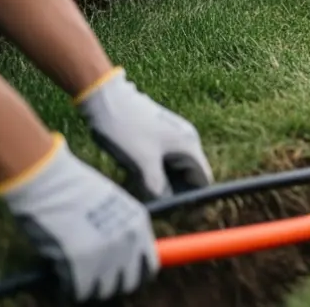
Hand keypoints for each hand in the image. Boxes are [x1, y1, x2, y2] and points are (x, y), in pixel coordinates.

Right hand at [0, 135, 158, 301]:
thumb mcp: (112, 204)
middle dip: (111, 284)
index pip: (150, 265)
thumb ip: (121, 232)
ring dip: (91, 288)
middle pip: (128, 282)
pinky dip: (72, 289)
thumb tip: (119, 260)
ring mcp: (107, 252)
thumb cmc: (74, 189)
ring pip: (104, 290)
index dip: (133, 274)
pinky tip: (63, 280)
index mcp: (139, 224)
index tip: (120, 277)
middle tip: (94, 281)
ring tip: (77, 278)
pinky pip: (80, 290)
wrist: (49, 180)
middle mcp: (128, 240)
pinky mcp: (82, 262)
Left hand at [76, 68, 213, 200]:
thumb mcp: (142, 163)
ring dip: (160, 180)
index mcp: (188, 145)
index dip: (193, 197)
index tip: (176, 210)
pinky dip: (153, 169)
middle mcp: (186, 139)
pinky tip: (134, 174)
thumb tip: (166, 202)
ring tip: (140, 188)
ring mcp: (172, 135)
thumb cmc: (126, 129)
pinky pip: (162, 158)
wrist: (106, 99)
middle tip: (152, 201)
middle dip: (173, 189)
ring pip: (173, 167)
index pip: (203, 179)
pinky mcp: (158, 134)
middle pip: (188, 174)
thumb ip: (158, 187)